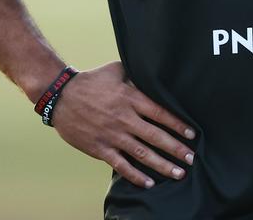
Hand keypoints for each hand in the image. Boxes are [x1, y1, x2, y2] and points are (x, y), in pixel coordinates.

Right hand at [51, 61, 195, 188]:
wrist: (61, 96)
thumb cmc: (92, 81)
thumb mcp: (117, 70)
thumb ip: (137, 75)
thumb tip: (156, 74)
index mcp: (130, 98)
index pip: (160, 113)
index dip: (177, 124)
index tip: (191, 134)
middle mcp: (124, 118)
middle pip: (155, 136)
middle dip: (176, 148)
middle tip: (192, 158)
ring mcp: (112, 135)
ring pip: (142, 153)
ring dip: (162, 164)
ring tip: (178, 173)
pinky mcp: (100, 148)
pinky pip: (120, 165)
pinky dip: (135, 175)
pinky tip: (149, 183)